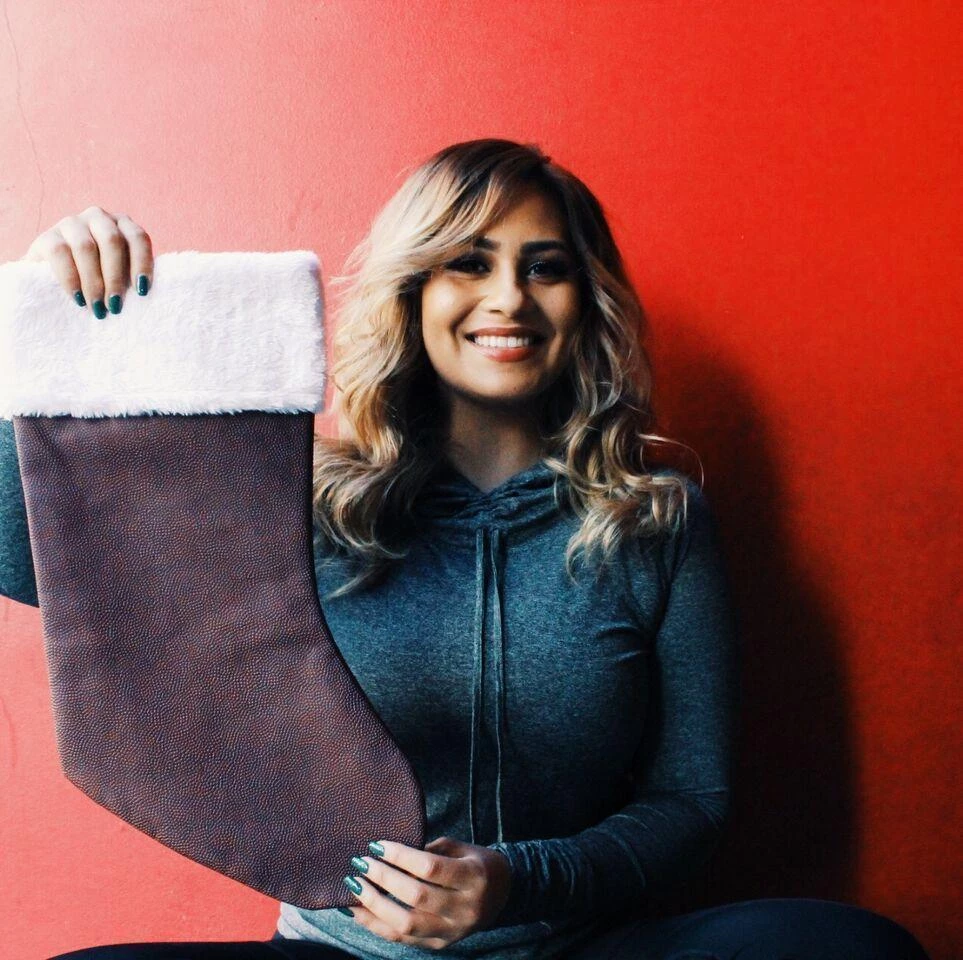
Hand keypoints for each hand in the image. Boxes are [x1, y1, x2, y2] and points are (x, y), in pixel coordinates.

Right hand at [21, 205, 153, 317]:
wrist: (55, 279)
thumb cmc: (100, 280)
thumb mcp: (119, 275)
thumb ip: (132, 277)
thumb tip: (143, 294)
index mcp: (122, 224)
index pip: (137, 238)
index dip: (142, 264)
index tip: (142, 291)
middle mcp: (98, 218)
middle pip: (112, 241)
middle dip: (115, 277)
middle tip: (115, 306)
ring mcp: (70, 223)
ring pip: (85, 247)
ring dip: (93, 282)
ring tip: (98, 308)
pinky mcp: (46, 236)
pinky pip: (59, 253)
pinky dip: (70, 279)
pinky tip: (78, 299)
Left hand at [341, 835, 512, 949]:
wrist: (502, 894)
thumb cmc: (476, 862)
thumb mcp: (461, 847)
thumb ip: (430, 850)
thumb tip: (389, 852)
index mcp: (473, 876)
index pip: (431, 868)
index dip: (401, 856)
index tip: (376, 845)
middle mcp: (464, 907)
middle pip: (416, 896)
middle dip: (383, 879)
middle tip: (360, 863)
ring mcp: (452, 930)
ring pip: (406, 924)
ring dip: (374, 906)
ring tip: (353, 887)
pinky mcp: (440, 944)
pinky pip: (403, 939)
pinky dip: (377, 925)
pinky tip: (358, 911)